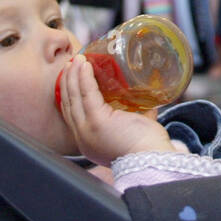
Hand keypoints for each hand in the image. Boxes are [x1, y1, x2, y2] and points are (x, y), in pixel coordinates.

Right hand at [57, 55, 175, 164]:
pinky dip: (84, 78)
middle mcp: (83, 137)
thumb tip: (146, 102)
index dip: (68, 94)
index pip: (71, 114)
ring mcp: (88, 130)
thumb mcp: (135, 130)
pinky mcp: (97, 122)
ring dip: (73, 76)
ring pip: (74, 97)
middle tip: (70, 64)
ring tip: (77, 59)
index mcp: (89, 141)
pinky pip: (86, 94)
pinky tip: (84, 65)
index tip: (70, 77)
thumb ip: (137, 116)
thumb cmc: (148, 149)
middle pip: (68, 104)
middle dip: (67, 82)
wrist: (153, 160)